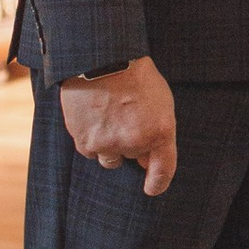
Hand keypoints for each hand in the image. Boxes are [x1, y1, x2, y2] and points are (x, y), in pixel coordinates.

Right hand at [61, 56, 177, 196]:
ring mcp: (107, 144)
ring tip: (108, 118)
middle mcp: (134, 143)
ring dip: (111, 145)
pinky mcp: (84, 142)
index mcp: (159, 132)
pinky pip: (90, 152)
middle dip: (132, 144)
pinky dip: (92, 140)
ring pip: (110, 159)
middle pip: (134, 158)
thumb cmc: (135, 76)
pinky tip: (93, 119)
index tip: (152, 188)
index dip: (158, 183)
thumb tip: (148, 160)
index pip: (164, 170)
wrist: (101, 60)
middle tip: (127, 119)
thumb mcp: (161, 100)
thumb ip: (158, 131)